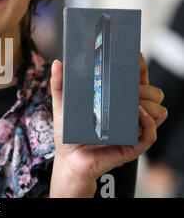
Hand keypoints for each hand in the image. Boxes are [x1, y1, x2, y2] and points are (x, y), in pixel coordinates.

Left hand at [49, 53, 167, 196]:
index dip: (140, 68)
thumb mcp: (62, 104)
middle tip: (129, 87)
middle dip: (146, 86)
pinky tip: (137, 113)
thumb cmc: (68, 132)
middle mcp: (128, 112)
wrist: (67, 159)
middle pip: (154, 93)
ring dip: (149, 103)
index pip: (137, 80)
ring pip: (159, 111)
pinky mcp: (132, 146)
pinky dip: (148, 122)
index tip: (135, 58)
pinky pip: (151, 134)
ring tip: (132, 102)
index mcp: (117, 99)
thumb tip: (58, 64)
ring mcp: (132, 128)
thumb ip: (59, 84)